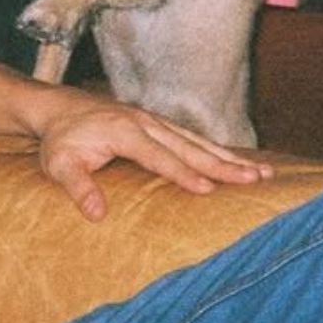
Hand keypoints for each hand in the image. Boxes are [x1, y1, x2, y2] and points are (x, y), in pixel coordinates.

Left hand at [35, 97, 273, 220]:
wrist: (58, 108)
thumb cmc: (59, 140)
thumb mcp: (59, 164)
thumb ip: (78, 186)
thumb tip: (96, 214)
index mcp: (125, 132)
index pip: (160, 157)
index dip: (184, 173)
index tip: (208, 190)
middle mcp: (146, 123)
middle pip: (191, 146)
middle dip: (224, 164)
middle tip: (256, 179)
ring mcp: (155, 121)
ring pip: (198, 141)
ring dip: (231, 157)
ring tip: (264, 173)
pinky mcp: (158, 124)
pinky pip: (193, 138)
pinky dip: (218, 150)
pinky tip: (240, 164)